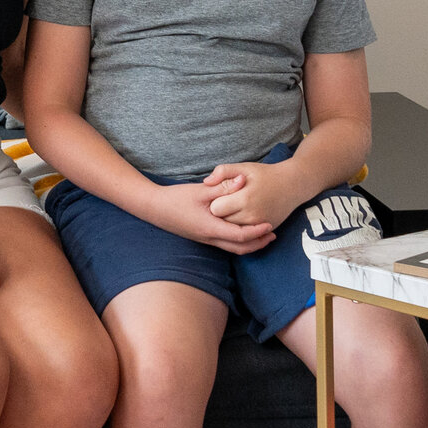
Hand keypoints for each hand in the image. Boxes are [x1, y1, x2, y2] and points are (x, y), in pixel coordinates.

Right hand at [145, 182, 276, 253]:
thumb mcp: (200, 191)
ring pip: (232, 248)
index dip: (257, 232)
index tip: (270, 225)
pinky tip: (243, 231)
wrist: (154, 208)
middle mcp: (209, 238)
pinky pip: (225, 244)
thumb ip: (223, 186)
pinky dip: (238, 241)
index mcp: (210, 228)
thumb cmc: (175, 198)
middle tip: (273, 235)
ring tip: (263, 235)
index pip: (240, 236)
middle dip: (258, 243)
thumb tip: (243, 179)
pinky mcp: (202, 236)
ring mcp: (205, 239)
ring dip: (250, 244)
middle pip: (239, 248)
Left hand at [201, 159, 321, 232]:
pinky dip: (241, 227)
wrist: (293, 185)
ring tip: (234, 208)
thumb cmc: (265, 174)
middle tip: (225, 203)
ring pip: (233, 230)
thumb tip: (206, 182)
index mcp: (244, 199)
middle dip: (221, 213)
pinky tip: (242, 215)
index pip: (216, 209)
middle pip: (223, 221)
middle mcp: (251, 215)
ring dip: (230, 222)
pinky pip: (246, 234)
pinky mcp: (265, 230)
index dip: (214, 202)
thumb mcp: (244, 167)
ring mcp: (259, 225)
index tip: (219, 195)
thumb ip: (223, 172)